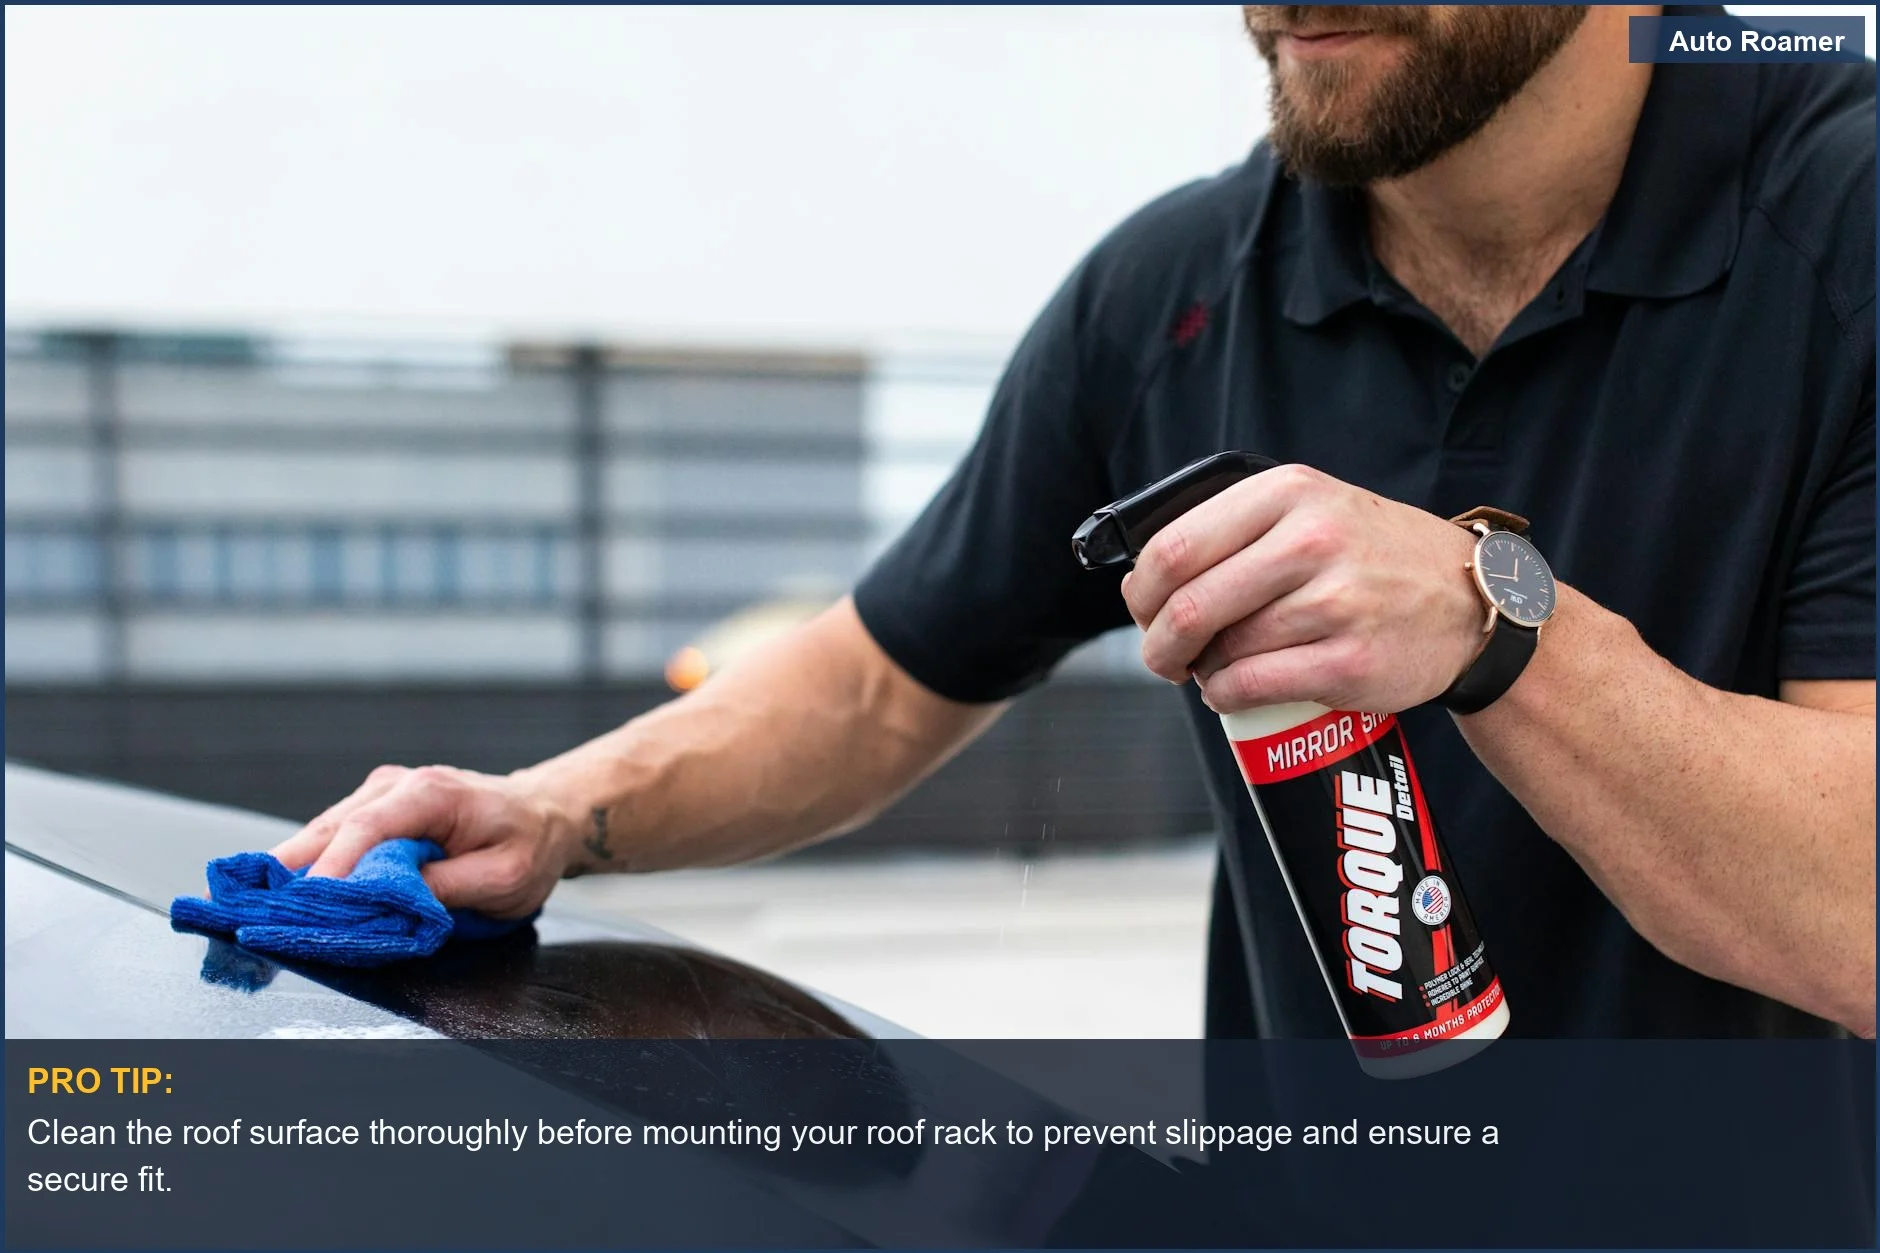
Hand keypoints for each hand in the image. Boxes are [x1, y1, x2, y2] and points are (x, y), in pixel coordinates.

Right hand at [269, 764, 578, 917]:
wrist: (542, 814)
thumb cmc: (528, 843)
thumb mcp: (504, 877)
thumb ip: (448, 887)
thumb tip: (391, 900)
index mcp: (431, 794)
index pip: (367, 828)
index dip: (332, 868)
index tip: (306, 902)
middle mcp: (397, 784)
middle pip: (330, 828)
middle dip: (292, 870)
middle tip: (254, 909)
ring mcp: (381, 793)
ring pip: (323, 831)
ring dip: (293, 868)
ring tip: (257, 904)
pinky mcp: (374, 808)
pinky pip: (334, 836)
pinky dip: (311, 862)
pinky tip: (288, 889)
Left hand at [1119, 463, 1483, 713]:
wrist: (1469, 600)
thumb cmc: (1373, 557)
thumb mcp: (1312, 508)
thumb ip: (1239, 526)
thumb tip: (1147, 577)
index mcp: (1289, 492)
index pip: (1175, 546)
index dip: (1143, 591)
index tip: (1144, 610)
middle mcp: (1313, 540)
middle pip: (1190, 604)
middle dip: (1159, 642)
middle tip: (1165, 656)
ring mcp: (1336, 603)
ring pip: (1222, 650)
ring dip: (1201, 670)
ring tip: (1216, 668)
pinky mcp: (1350, 662)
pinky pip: (1252, 686)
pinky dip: (1226, 696)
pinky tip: (1234, 690)